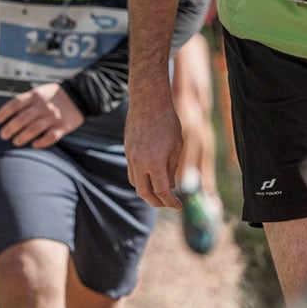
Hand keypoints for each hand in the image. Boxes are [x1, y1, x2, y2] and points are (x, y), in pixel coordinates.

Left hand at [0, 82, 83, 149]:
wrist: (79, 96)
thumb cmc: (55, 95)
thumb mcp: (40, 91)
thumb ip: (26, 100)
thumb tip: (8, 112)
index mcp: (35, 96)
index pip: (15, 104)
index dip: (4, 113)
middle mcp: (43, 106)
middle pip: (22, 119)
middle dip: (10, 129)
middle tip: (3, 135)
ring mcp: (53, 117)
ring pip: (34, 129)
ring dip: (22, 137)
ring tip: (16, 141)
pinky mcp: (62, 127)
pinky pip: (50, 137)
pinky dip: (41, 142)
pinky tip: (34, 144)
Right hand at [124, 93, 184, 208]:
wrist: (148, 101)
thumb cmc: (167, 121)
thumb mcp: (176, 146)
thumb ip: (171, 168)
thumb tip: (168, 186)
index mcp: (155, 163)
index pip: (162, 191)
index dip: (171, 202)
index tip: (179, 206)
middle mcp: (139, 163)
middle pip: (144, 193)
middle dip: (157, 202)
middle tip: (168, 203)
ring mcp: (131, 156)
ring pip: (135, 183)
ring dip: (146, 191)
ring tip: (159, 191)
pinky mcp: (127, 150)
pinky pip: (131, 171)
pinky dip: (141, 179)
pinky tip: (151, 176)